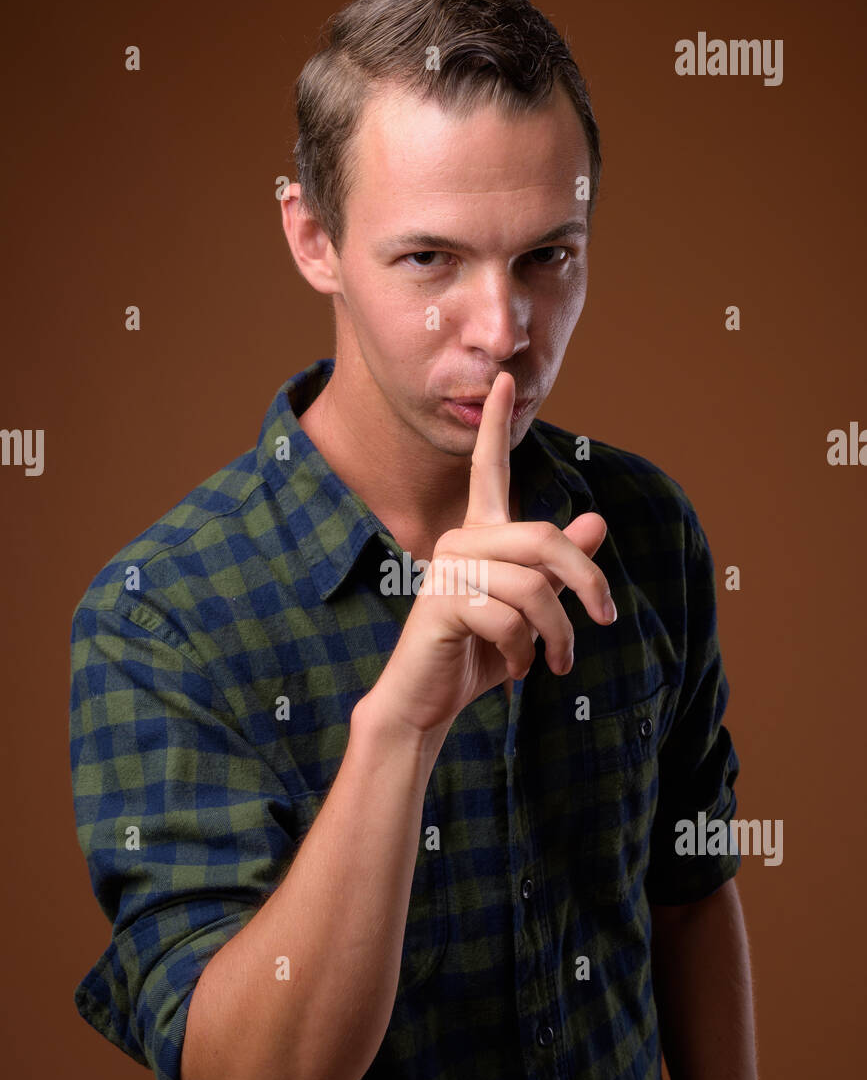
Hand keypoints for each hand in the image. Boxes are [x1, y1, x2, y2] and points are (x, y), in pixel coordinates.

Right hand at [367, 371, 615, 735]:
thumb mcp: (529, 610)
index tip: (503, 380)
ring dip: (557, 633)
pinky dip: (524, 653)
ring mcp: (448, 570)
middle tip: (604, 619)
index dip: (495, 426)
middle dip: (586, 581)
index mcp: (480, 535)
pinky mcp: (443, 603)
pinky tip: (515, 670)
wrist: (426, 699)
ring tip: (554, 662)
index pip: (488, 470)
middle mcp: (461, 541)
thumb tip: (597, 521)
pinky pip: (509, 619)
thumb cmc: (477, 653)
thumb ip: (558, 568)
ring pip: (533, 588)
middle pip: (545, 540)